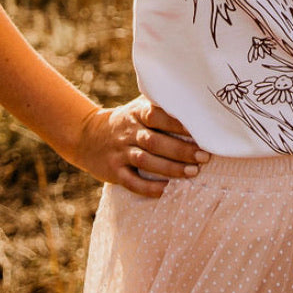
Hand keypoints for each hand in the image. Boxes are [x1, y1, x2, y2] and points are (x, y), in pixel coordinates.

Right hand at [72, 94, 210, 196]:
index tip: (199, 130)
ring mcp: (120, 152)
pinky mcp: (114, 171)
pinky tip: (166, 190)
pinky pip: (132, 182)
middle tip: (204, 156)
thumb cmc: (125, 121)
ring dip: (171, 168)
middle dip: (181, 150)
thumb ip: (160, 105)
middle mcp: (128, 132)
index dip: (177, 123)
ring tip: (193, 172)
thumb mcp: (137, 107)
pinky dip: (149, 188)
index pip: (157, 115)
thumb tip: (194, 102)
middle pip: (155, 141)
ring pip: (146, 161)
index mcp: (137, 113)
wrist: (87, 136)